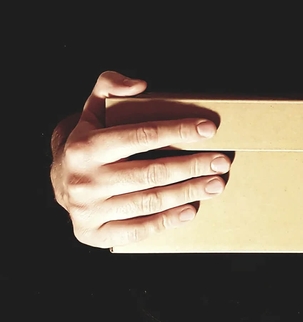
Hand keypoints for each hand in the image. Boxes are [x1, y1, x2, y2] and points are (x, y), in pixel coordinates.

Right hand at [51, 71, 230, 247]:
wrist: (59, 184)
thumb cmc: (87, 145)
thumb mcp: (92, 111)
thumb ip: (109, 86)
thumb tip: (140, 84)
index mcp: (84, 147)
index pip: (141, 136)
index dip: (177, 131)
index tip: (209, 130)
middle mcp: (84, 180)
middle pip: (151, 173)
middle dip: (192, 166)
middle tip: (221, 161)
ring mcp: (89, 210)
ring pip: (149, 202)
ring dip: (188, 192)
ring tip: (215, 183)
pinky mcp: (95, 234)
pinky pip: (139, 230)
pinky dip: (168, 221)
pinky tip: (191, 210)